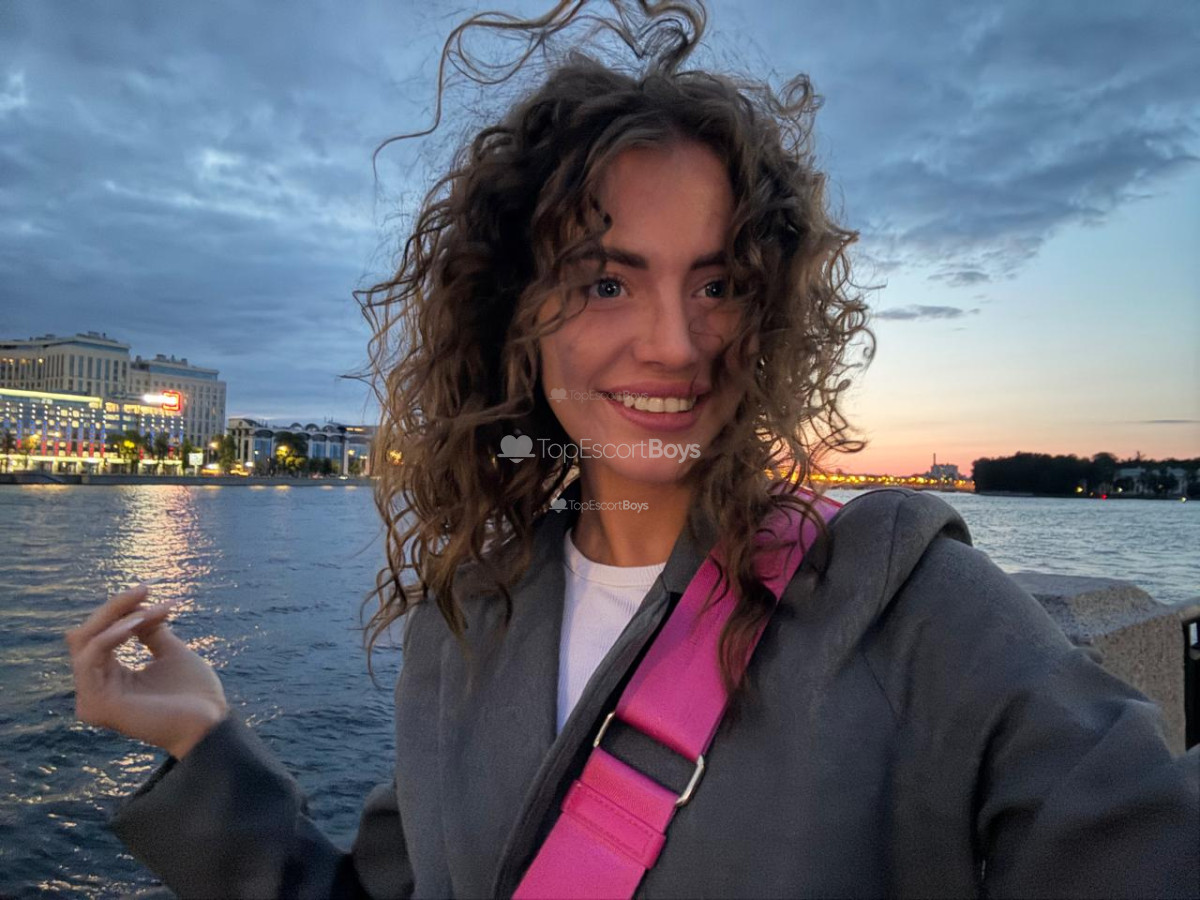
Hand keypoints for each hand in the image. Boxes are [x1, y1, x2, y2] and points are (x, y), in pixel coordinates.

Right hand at [66, 583, 228, 759]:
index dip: (121, 609)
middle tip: (144, 590)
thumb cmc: (195, 692)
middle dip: (114, 608)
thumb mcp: (170, 653)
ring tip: (147, 611)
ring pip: (85, 643)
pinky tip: (135, 624)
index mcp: (110, 678)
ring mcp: (93, 698)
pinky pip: (91, 660)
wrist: (211, 720)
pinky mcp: (98, 704)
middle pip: (85, 635)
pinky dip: (111, 636)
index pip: (98, 635)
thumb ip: (150, 632)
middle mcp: (95, 688)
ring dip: (117, 619)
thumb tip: (138, 609)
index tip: (150, 592)